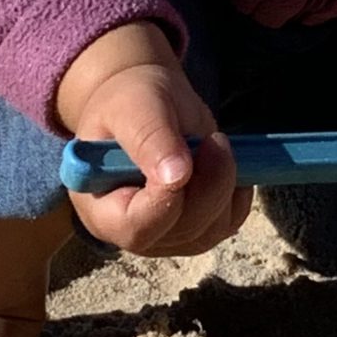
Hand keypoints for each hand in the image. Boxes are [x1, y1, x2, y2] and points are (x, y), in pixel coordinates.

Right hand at [55, 22, 250, 256]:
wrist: (148, 103)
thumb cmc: (130, 102)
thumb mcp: (134, 106)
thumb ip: (150, 138)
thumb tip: (176, 177)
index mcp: (101, 207)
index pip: (134, 227)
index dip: (165, 202)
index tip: (186, 162)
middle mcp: (132, 231)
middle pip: (181, 230)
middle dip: (208, 184)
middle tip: (215, 138)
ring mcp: (167, 235)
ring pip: (211, 229)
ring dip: (225, 184)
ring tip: (213, 144)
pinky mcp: (196, 229)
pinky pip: (228, 223)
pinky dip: (236, 194)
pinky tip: (225, 163)